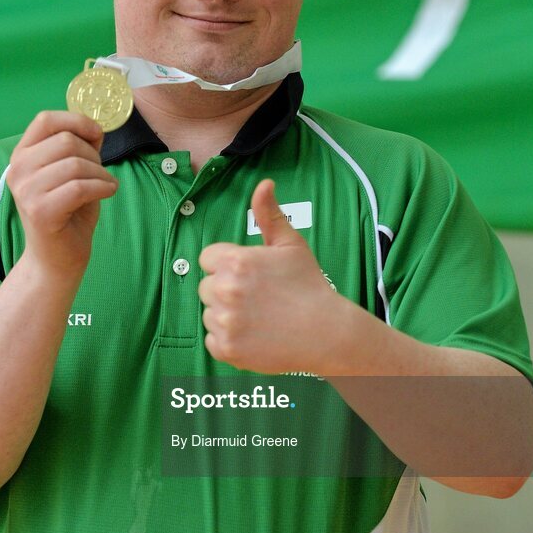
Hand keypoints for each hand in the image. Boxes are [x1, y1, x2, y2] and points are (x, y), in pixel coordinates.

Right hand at [6, 111, 117, 284]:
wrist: (57, 258)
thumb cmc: (68, 212)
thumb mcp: (72, 172)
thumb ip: (80, 146)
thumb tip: (96, 126)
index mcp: (22, 155)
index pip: (45, 120)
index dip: (76, 120)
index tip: (96, 133)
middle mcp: (18, 170)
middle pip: (66, 141)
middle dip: (93, 154)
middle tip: (100, 172)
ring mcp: (26, 191)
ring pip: (76, 164)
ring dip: (101, 173)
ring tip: (104, 185)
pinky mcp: (40, 212)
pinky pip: (81, 187)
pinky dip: (102, 187)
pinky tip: (107, 192)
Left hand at [198, 179, 334, 373]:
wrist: (326, 332)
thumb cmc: (308, 285)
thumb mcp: (290, 244)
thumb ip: (269, 213)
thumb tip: (264, 184)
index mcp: (235, 261)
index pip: (208, 259)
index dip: (227, 265)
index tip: (250, 276)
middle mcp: (225, 290)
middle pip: (206, 287)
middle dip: (226, 290)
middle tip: (258, 298)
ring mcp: (225, 322)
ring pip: (209, 314)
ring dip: (227, 316)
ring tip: (259, 317)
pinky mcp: (226, 349)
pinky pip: (213, 340)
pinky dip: (229, 341)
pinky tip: (254, 335)